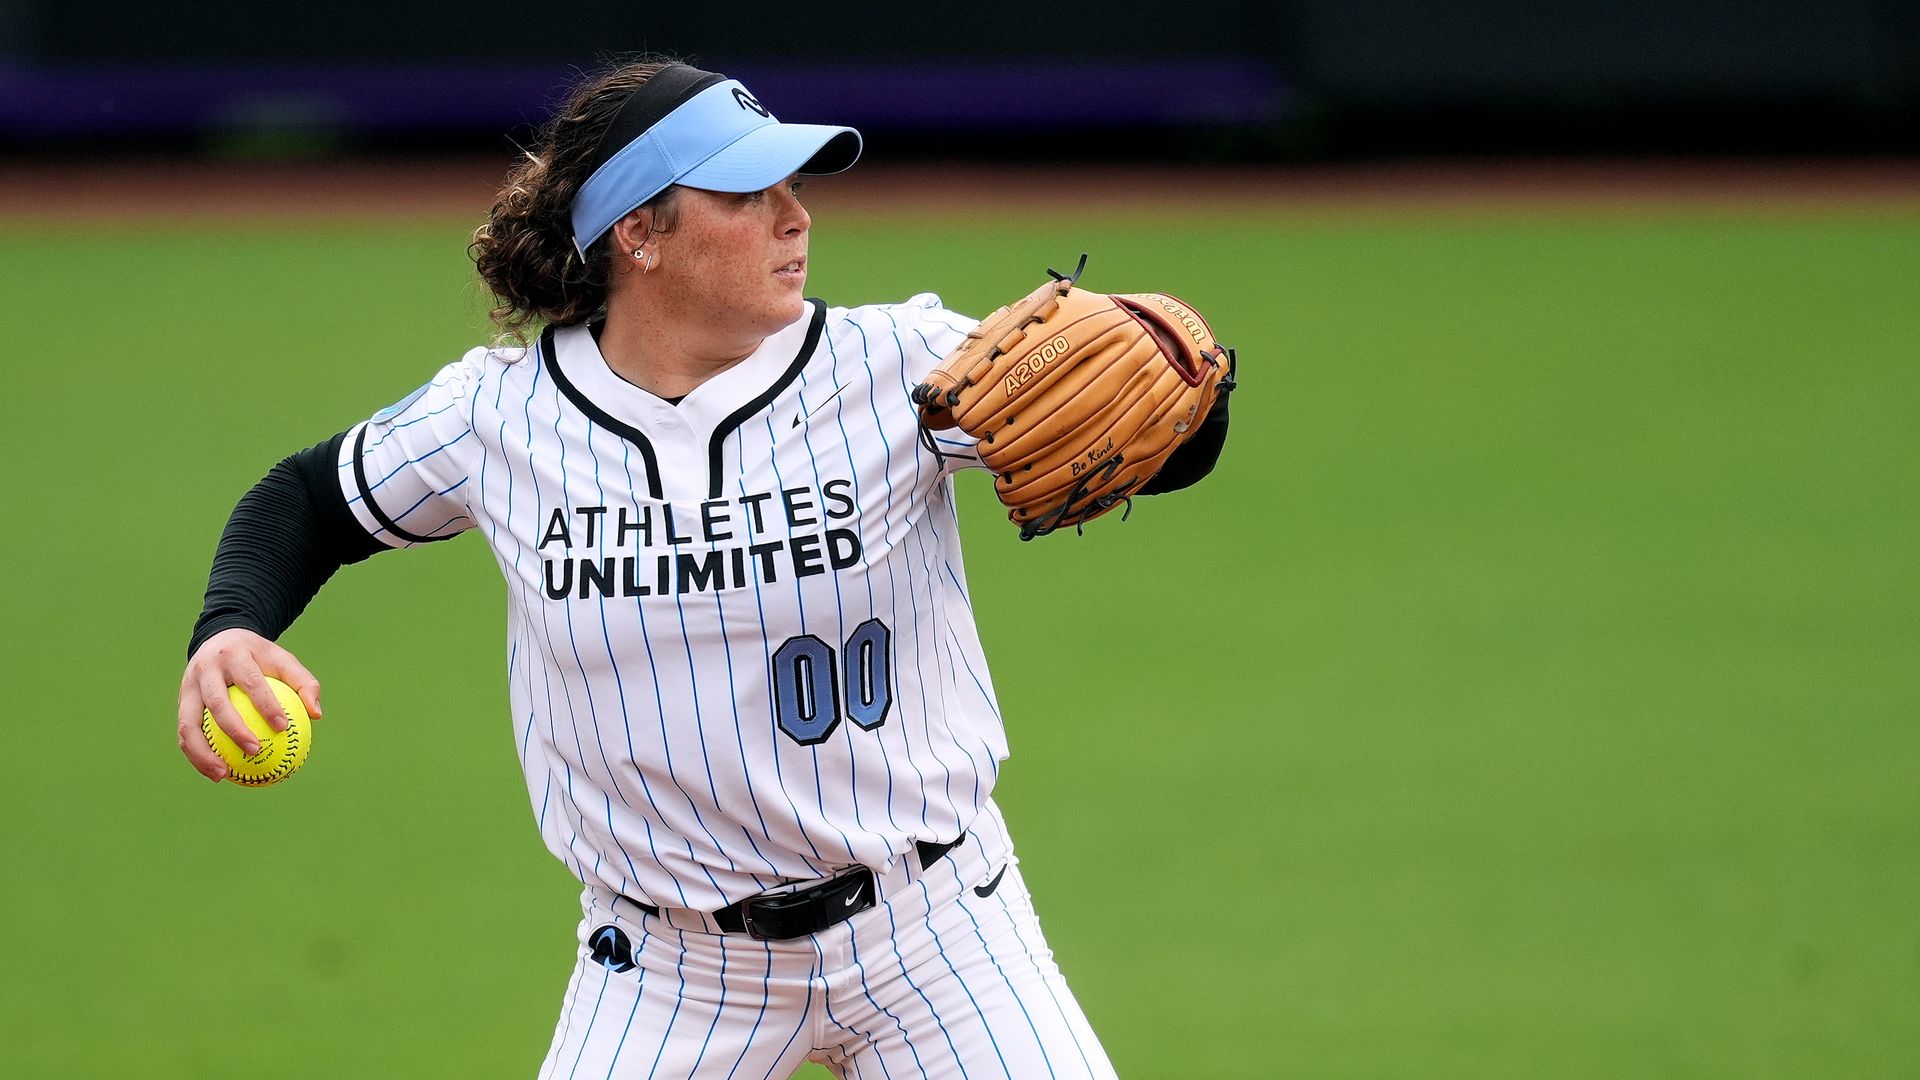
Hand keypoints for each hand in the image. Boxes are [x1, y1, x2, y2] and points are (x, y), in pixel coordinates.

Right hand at [178, 628, 321, 782]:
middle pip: (217, 702)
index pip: (251, 680)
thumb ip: (303, 683)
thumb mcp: (283, 660)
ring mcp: (188, 687)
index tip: (283, 727)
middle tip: (255, 751)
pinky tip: (216, 772)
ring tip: (223, 775)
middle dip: (234, 729)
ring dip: (203, 752)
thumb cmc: (258, 656)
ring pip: (189, 723)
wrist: (219, 639)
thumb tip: (316, 715)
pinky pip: (185, 733)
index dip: (267, 704)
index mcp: (234, 655)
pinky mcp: (181, 702)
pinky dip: (196, 754)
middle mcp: (206, 670)